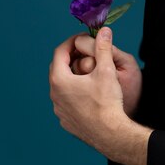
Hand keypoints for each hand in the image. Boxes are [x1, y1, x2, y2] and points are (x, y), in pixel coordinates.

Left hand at [49, 27, 127, 156]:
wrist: (110, 134)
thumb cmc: (107, 102)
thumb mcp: (107, 70)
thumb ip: (104, 47)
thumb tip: (104, 31)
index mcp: (60, 80)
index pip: (60, 51)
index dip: (72, 41)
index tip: (84, 38)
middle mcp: (55, 95)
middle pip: (59, 68)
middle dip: (73, 57)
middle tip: (87, 51)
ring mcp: (59, 109)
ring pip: (62, 86)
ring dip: (73, 75)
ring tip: (90, 72)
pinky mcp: (65, 121)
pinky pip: (66, 101)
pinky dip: (74, 92)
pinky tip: (90, 93)